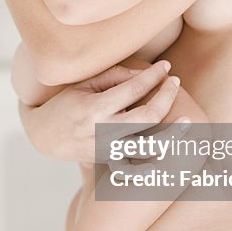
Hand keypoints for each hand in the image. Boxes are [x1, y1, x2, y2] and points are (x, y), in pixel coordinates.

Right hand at [18, 60, 185, 166]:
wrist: (45, 138)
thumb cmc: (66, 104)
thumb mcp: (84, 84)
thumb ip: (114, 77)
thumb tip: (145, 75)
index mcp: (94, 109)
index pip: (133, 89)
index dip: (153, 76)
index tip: (166, 66)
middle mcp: (103, 132)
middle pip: (147, 116)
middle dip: (167, 97)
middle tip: (175, 82)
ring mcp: (108, 151)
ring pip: (149, 146)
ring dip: (172, 133)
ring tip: (186, 119)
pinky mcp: (111, 162)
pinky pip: (140, 163)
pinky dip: (158, 158)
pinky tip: (174, 148)